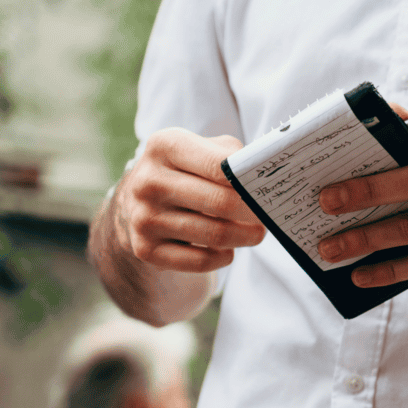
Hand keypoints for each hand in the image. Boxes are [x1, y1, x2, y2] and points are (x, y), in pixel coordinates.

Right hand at [115, 129, 265, 272]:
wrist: (139, 201)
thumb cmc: (186, 171)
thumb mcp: (203, 149)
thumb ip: (233, 156)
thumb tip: (263, 176)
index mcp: (164, 145)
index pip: (219, 166)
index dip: (249, 181)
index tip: (267, 191)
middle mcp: (149, 181)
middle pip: (221, 203)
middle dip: (253, 213)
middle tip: (268, 217)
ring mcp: (144, 217)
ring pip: (214, 235)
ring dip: (244, 237)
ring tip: (255, 234)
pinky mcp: (145, 249)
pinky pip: (200, 261)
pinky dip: (222, 257)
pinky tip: (227, 250)